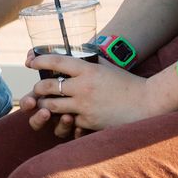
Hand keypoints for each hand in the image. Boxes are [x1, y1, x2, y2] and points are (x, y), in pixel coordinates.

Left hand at [20, 53, 159, 134]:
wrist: (147, 103)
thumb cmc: (126, 83)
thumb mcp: (105, 66)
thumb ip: (87, 62)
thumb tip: (71, 56)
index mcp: (87, 69)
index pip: (56, 61)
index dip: (39, 61)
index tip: (30, 62)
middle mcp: (83, 87)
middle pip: (48, 86)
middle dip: (37, 88)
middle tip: (36, 90)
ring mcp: (85, 106)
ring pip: (52, 106)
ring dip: (45, 106)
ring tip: (44, 105)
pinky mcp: (89, 122)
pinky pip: (68, 122)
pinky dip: (65, 121)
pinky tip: (64, 120)